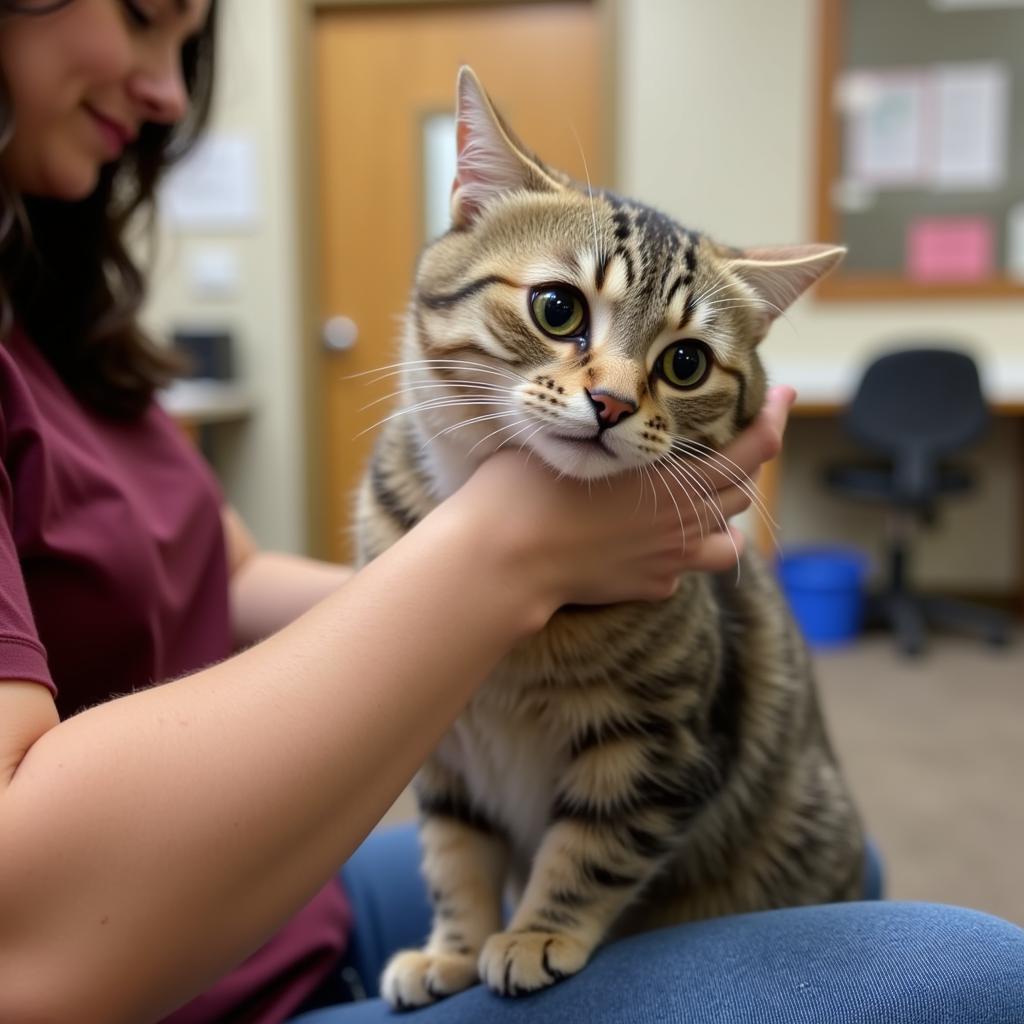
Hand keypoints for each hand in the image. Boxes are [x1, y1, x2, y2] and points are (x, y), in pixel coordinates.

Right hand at [447, 386, 794, 615]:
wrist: (506, 560)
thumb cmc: (528, 487)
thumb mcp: (571, 438)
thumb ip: (609, 430)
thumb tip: (608, 407)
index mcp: (677, 480)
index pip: (754, 449)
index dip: (776, 421)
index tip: (783, 399)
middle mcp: (686, 523)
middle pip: (741, 494)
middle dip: (742, 466)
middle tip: (722, 443)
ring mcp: (670, 562)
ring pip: (726, 544)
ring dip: (721, 521)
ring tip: (697, 505)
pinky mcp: (648, 589)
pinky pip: (681, 571)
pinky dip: (677, 555)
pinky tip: (647, 543)